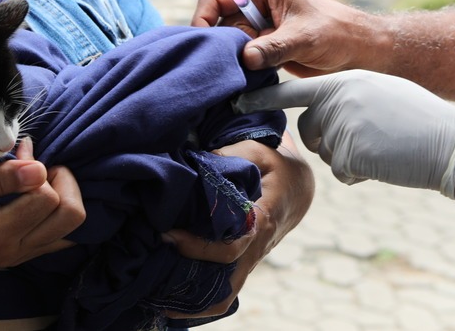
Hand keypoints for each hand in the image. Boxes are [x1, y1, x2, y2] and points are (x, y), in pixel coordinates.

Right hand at [0, 137, 84, 269]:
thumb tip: (38, 170)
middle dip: (57, 180)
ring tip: (30, 176)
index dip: (36, 168)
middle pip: (70, 214)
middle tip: (29, 163)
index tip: (16, 155)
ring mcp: (20, 254)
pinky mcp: (24, 249)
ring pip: (72, 223)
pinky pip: (62, 230)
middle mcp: (11, 251)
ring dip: (60, 192)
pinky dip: (58, 206)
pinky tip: (35, 191)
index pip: (45, 199)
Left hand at [162, 134, 313, 320]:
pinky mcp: (244, 262)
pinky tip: (173, 295)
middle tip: (156, 275)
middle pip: (227, 287)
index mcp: (261, 222)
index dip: (197, 247)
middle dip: (192, 288)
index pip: (229, 248)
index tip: (169, 234)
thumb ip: (228, 156)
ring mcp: (251, 260)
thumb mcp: (258, 152)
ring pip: (225, 295)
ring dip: (195, 302)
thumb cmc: (276, 167)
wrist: (299, 187)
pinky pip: (224, 289)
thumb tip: (196, 163)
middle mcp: (256, 248)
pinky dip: (201, 297)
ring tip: (157, 298)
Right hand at [191, 0, 377, 75]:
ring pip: (226, 41)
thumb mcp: (304, 37)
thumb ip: (274, 47)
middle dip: (217, 44)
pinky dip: (237, 67)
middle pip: (216, 21)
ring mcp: (255, 23)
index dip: (203, 18)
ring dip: (228, 58)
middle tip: (216, 67)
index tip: (202, 43)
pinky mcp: (260, 43)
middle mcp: (252, 0)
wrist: (355, 49)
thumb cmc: (336, 32)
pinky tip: (239, 79)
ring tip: (230, 75)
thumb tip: (247, 59)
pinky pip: (238, 55)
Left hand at [234, 70, 454, 196]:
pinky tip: (386, 161)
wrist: (449, 142)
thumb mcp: (380, 92)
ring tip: (382, 145)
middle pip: (311, 128)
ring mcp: (342, 127)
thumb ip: (347, 97)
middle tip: (369, 136)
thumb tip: (321, 116)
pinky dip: (361, 173)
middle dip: (330, 139)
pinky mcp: (349, 155)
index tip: (234, 101)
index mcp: (343, 81)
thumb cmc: (419, 116)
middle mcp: (337, 100)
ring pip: (326, 152)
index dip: (265, 98)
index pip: (295, 90)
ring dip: (348, 156)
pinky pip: (341, 172)